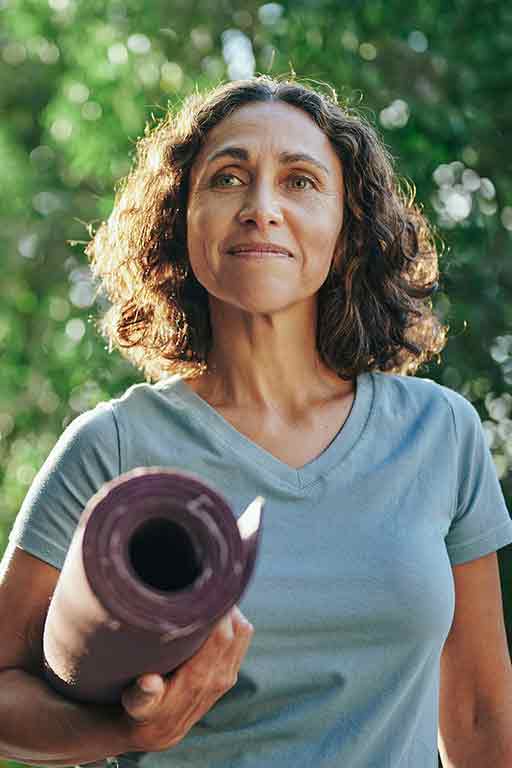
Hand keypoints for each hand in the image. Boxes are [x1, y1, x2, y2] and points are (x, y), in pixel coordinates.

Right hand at [120, 605, 253, 752]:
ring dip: (232, 616)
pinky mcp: (229, 674)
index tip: (206, 592)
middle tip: (207, 591)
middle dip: (227, 608)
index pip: (223, 636)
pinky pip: (242, 641)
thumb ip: (143, 694)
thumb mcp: (137, 705)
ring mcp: (227, 675)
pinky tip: (214, 618)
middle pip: (238, 629)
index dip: (219, 612)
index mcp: (200, 679)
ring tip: (210, 602)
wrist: (159, 732)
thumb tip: (148, 683)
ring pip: (244, 633)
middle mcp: (219, 677)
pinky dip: (234, 626)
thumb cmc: (145, 711)